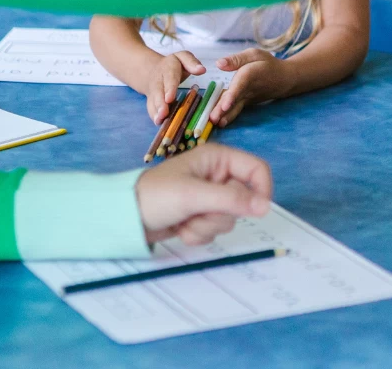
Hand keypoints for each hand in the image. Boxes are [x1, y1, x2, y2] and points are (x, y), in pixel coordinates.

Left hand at [135, 143, 271, 245]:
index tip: (259, 211)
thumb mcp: (194, 196)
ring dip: (206, 226)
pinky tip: (180, 227)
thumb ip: (231, 200)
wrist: (125, 217)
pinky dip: (198, 233)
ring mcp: (208, 197)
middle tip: (198, 212)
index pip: (256, 169)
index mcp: (217, 158)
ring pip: (228, 218)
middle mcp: (216, 175)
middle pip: (243, 200)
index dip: (262, 190)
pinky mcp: (200, 215)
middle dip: (219, 214)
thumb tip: (266, 207)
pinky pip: (214, 230)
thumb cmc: (156, 196)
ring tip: (184, 219)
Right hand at [145, 51, 205, 122]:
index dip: (169, 89)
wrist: (152, 69)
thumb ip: (191, 62)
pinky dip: (154, 116)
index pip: (169, 78)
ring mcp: (153, 91)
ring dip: (156, 112)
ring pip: (153, 101)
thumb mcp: (183, 57)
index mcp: (168, 68)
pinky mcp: (151, 100)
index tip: (170, 98)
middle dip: (160, 103)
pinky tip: (158, 123)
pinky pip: (151, 108)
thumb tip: (202, 70)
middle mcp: (158, 80)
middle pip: (158, 92)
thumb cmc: (173, 65)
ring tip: (159, 120)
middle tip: (163, 113)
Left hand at [209, 48, 291, 127]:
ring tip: (215, 123)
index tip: (224, 106)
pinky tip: (220, 123)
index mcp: (250, 74)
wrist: (283, 79)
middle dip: (224, 110)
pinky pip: (236, 109)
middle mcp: (248, 89)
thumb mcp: (254, 54)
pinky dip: (228, 116)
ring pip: (235, 107)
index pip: (240, 85)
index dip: (232, 95)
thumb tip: (219, 63)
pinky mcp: (246, 103)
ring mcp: (247, 98)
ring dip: (225, 116)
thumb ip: (236, 59)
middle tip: (213, 119)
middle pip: (235, 100)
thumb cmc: (267, 64)